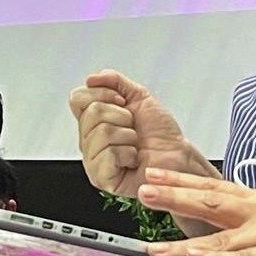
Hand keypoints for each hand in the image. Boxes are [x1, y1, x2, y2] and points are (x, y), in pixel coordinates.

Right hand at [69, 70, 196, 197]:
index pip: (78, 99)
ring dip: (128, 135)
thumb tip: (92, 78)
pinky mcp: (101, 177)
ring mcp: (93, 160)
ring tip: (135, 144)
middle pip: (92, 113)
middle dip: (122, 116)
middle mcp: (89, 140)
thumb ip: (115, 81)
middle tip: (133, 126)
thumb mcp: (139, 96)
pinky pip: (108, 154)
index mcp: (93, 121)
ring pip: (102, 132)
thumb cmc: (161, 132)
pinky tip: (133, 160)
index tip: (123, 101)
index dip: (102, 94)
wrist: (178, 156)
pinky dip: (128, 153)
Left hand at [138, 168, 255, 255]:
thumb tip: (225, 223)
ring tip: (154, 244)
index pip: (212, 185)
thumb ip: (250, 218)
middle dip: (174, 196)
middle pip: (209, 202)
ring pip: (218, 239)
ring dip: (184, 243)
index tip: (155, 172)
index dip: (181, 179)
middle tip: (144, 189)